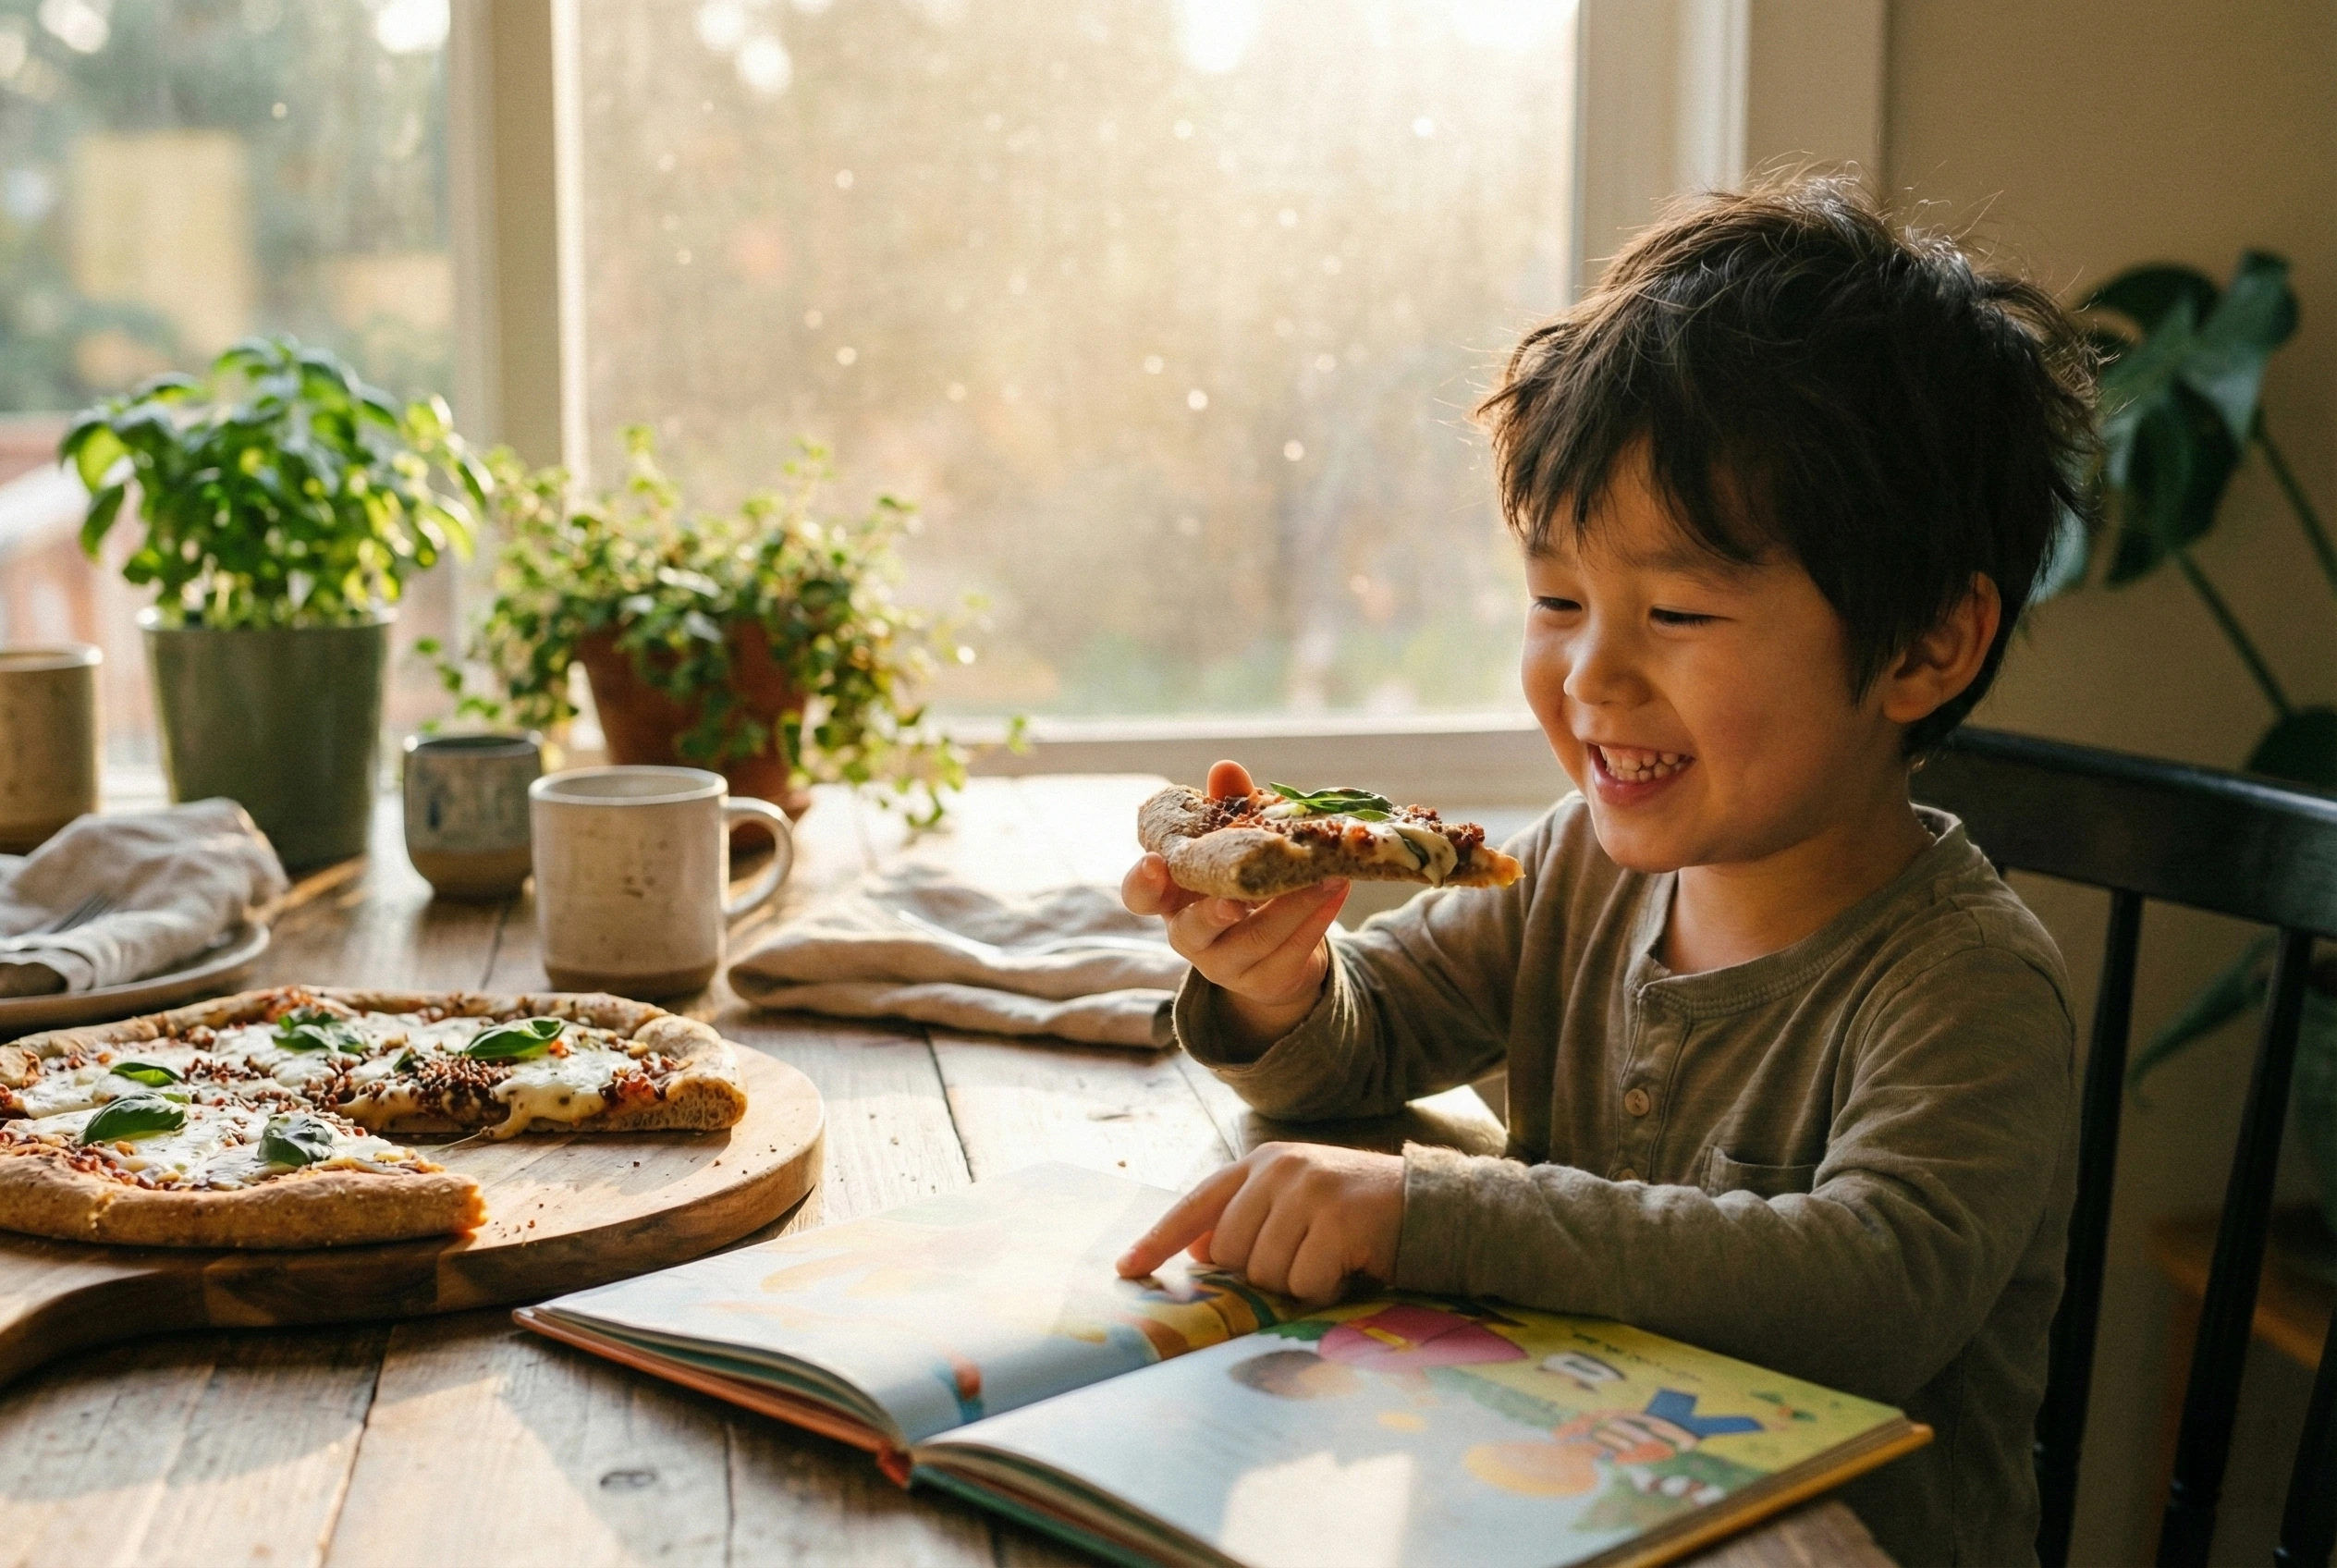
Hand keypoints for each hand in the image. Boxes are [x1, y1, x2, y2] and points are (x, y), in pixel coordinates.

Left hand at [1115, 1142, 1404, 1305]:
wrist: (1430, 1207)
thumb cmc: (1356, 1217)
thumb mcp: (1296, 1206)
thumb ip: (1249, 1220)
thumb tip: (1201, 1252)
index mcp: (1262, 1163)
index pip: (1197, 1204)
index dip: (1159, 1239)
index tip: (1126, 1270)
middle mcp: (1280, 1168)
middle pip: (1230, 1253)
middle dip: (1260, 1274)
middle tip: (1303, 1261)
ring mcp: (1310, 1190)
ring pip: (1265, 1272)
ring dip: (1297, 1283)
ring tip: (1330, 1260)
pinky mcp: (1339, 1217)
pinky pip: (1305, 1282)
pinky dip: (1325, 1289)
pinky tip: (1350, 1266)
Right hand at [1121, 759, 1348, 1045]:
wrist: (1274, 952)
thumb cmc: (1244, 886)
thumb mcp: (1234, 849)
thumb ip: (1227, 809)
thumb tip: (1225, 769)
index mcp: (1172, 900)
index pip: (1140, 896)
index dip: (1142, 882)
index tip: (1155, 863)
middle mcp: (1190, 936)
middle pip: (1191, 931)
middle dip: (1211, 913)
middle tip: (1235, 899)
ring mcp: (1225, 964)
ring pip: (1255, 939)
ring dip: (1293, 906)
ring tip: (1326, 874)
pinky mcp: (1265, 979)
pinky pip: (1292, 950)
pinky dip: (1317, 918)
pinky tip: (1338, 889)